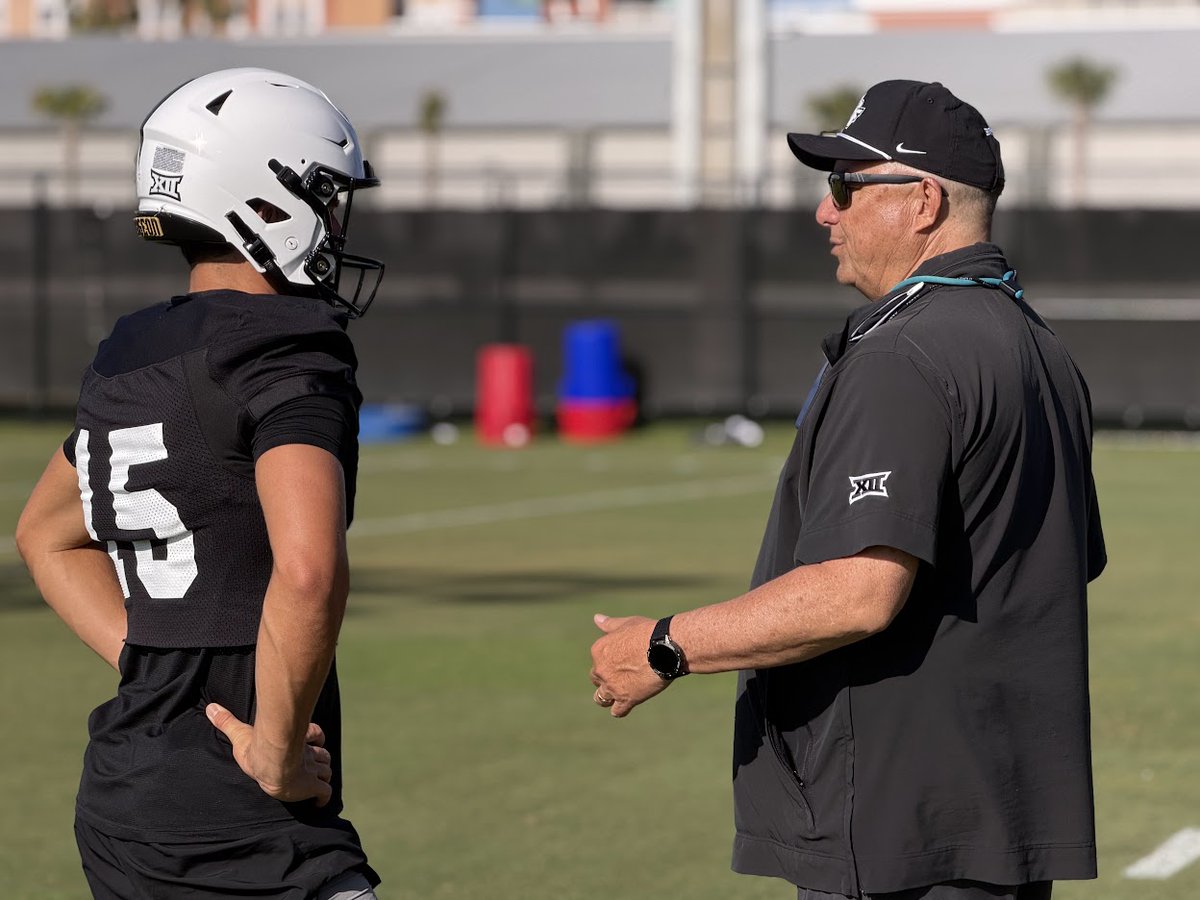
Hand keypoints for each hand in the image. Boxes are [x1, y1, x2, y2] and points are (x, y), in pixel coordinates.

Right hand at [205, 703, 332, 805]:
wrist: (271, 763)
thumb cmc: (257, 749)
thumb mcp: (240, 734)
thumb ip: (227, 722)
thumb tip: (210, 708)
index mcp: (295, 742)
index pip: (314, 735)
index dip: (315, 737)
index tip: (312, 740)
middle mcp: (306, 755)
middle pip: (323, 755)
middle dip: (320, 759)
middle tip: (312, 765)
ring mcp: (311, 771)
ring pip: (326, 773)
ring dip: (323, 776)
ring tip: (316, 781)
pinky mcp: (313, 787)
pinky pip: (324, 794)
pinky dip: (323, 798)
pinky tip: (319, 802)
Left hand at [589, 613, 670, 717]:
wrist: (664, 648)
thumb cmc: (647, 632)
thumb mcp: (626, 624)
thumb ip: (610, 624)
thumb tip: (596, 618)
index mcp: (598, 651)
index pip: (597, 661)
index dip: (608, 662)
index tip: (621, 661)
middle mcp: (601, 670)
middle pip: (597, 679)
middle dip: (607, 679)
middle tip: (623, 676)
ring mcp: (612, 686)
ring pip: (601, 699)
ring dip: (608, 697)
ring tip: (620, 694)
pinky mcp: (626, 699)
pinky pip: (617, 711)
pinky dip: (621, 709)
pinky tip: (628, 703)